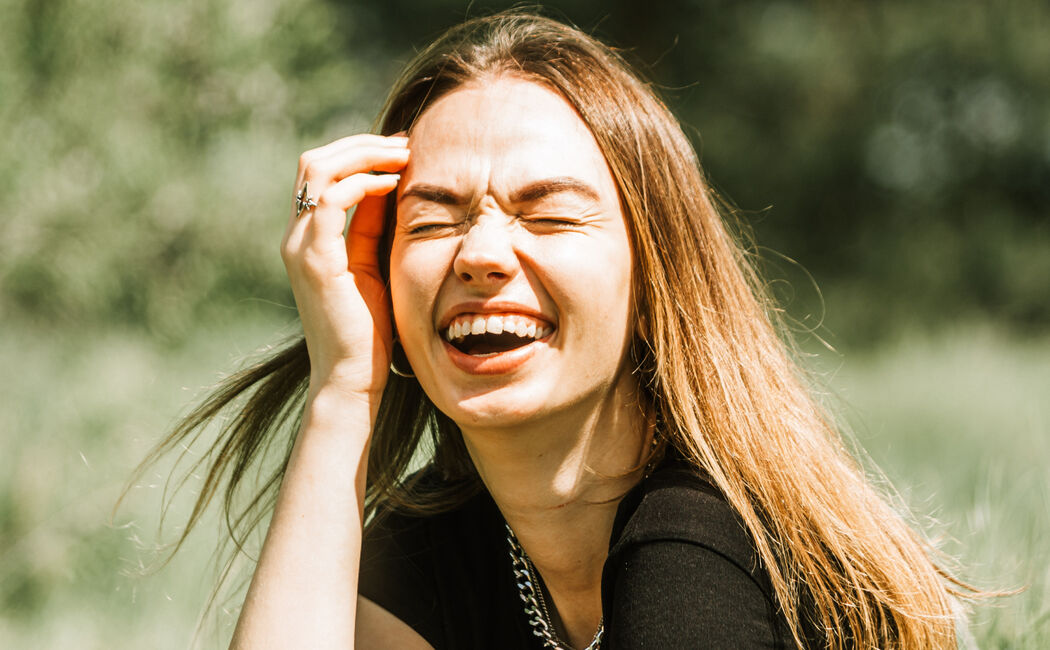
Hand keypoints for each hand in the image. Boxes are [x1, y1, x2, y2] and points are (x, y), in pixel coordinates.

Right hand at [281, 134, 408, 397]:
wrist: (352, 377)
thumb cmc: (369, 330)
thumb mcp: (373, 265)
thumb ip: (372, 227)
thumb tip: (391, 185)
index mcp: (308, 237)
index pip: (322, 172)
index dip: (359, 152)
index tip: (402, 150)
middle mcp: (297, 237)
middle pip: (314, 162)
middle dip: (362, 144)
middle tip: (405, 144)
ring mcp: (301, 247)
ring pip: (318, 171)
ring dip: (363, 155)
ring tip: (403, 156)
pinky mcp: (316, 261)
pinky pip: (331, 203)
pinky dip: (361, 184)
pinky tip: (391, 185)